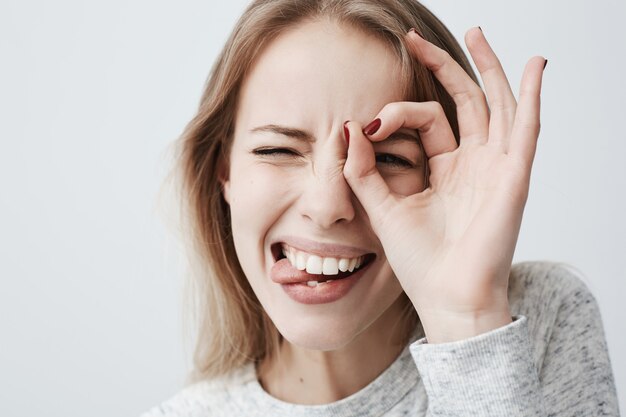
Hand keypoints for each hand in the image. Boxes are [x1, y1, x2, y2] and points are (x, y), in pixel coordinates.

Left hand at [343, 27, 545, 342]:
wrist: (447, 297)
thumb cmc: (421, 262)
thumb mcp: (383, 209)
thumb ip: (364, 171)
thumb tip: (349, 129)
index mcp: (445, 169)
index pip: (427, 120)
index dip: (396, 112)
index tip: (367, 124)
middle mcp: (474, 163)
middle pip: (465, 101)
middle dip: (444, 66)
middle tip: (417, 40)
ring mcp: (496, 167)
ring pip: (497, 105)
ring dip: (489, 69)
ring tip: (477, 34)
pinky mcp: (514, 177)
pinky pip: (526, 129)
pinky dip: (531, 97)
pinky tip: (533, 67)